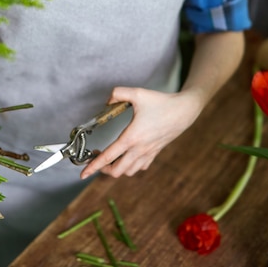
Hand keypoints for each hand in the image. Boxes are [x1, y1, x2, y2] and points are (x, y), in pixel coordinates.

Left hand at [80, 86, 203, 178]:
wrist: (184, 111)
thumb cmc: (161, 103)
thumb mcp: (138, 93)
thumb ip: (118, 93)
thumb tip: (107, 100)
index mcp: (131, 137)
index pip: (108, 157)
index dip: (93, 166)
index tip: (83, 174)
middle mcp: (139, 149)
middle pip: (117, 171)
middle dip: (103, 169)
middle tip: (97, 158)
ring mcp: (148, 153)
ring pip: (128, 172)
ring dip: (117, 169)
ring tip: (110, 158)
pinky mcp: (155, 153)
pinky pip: (140, 167)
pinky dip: (131, 167)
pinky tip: (128, 157)